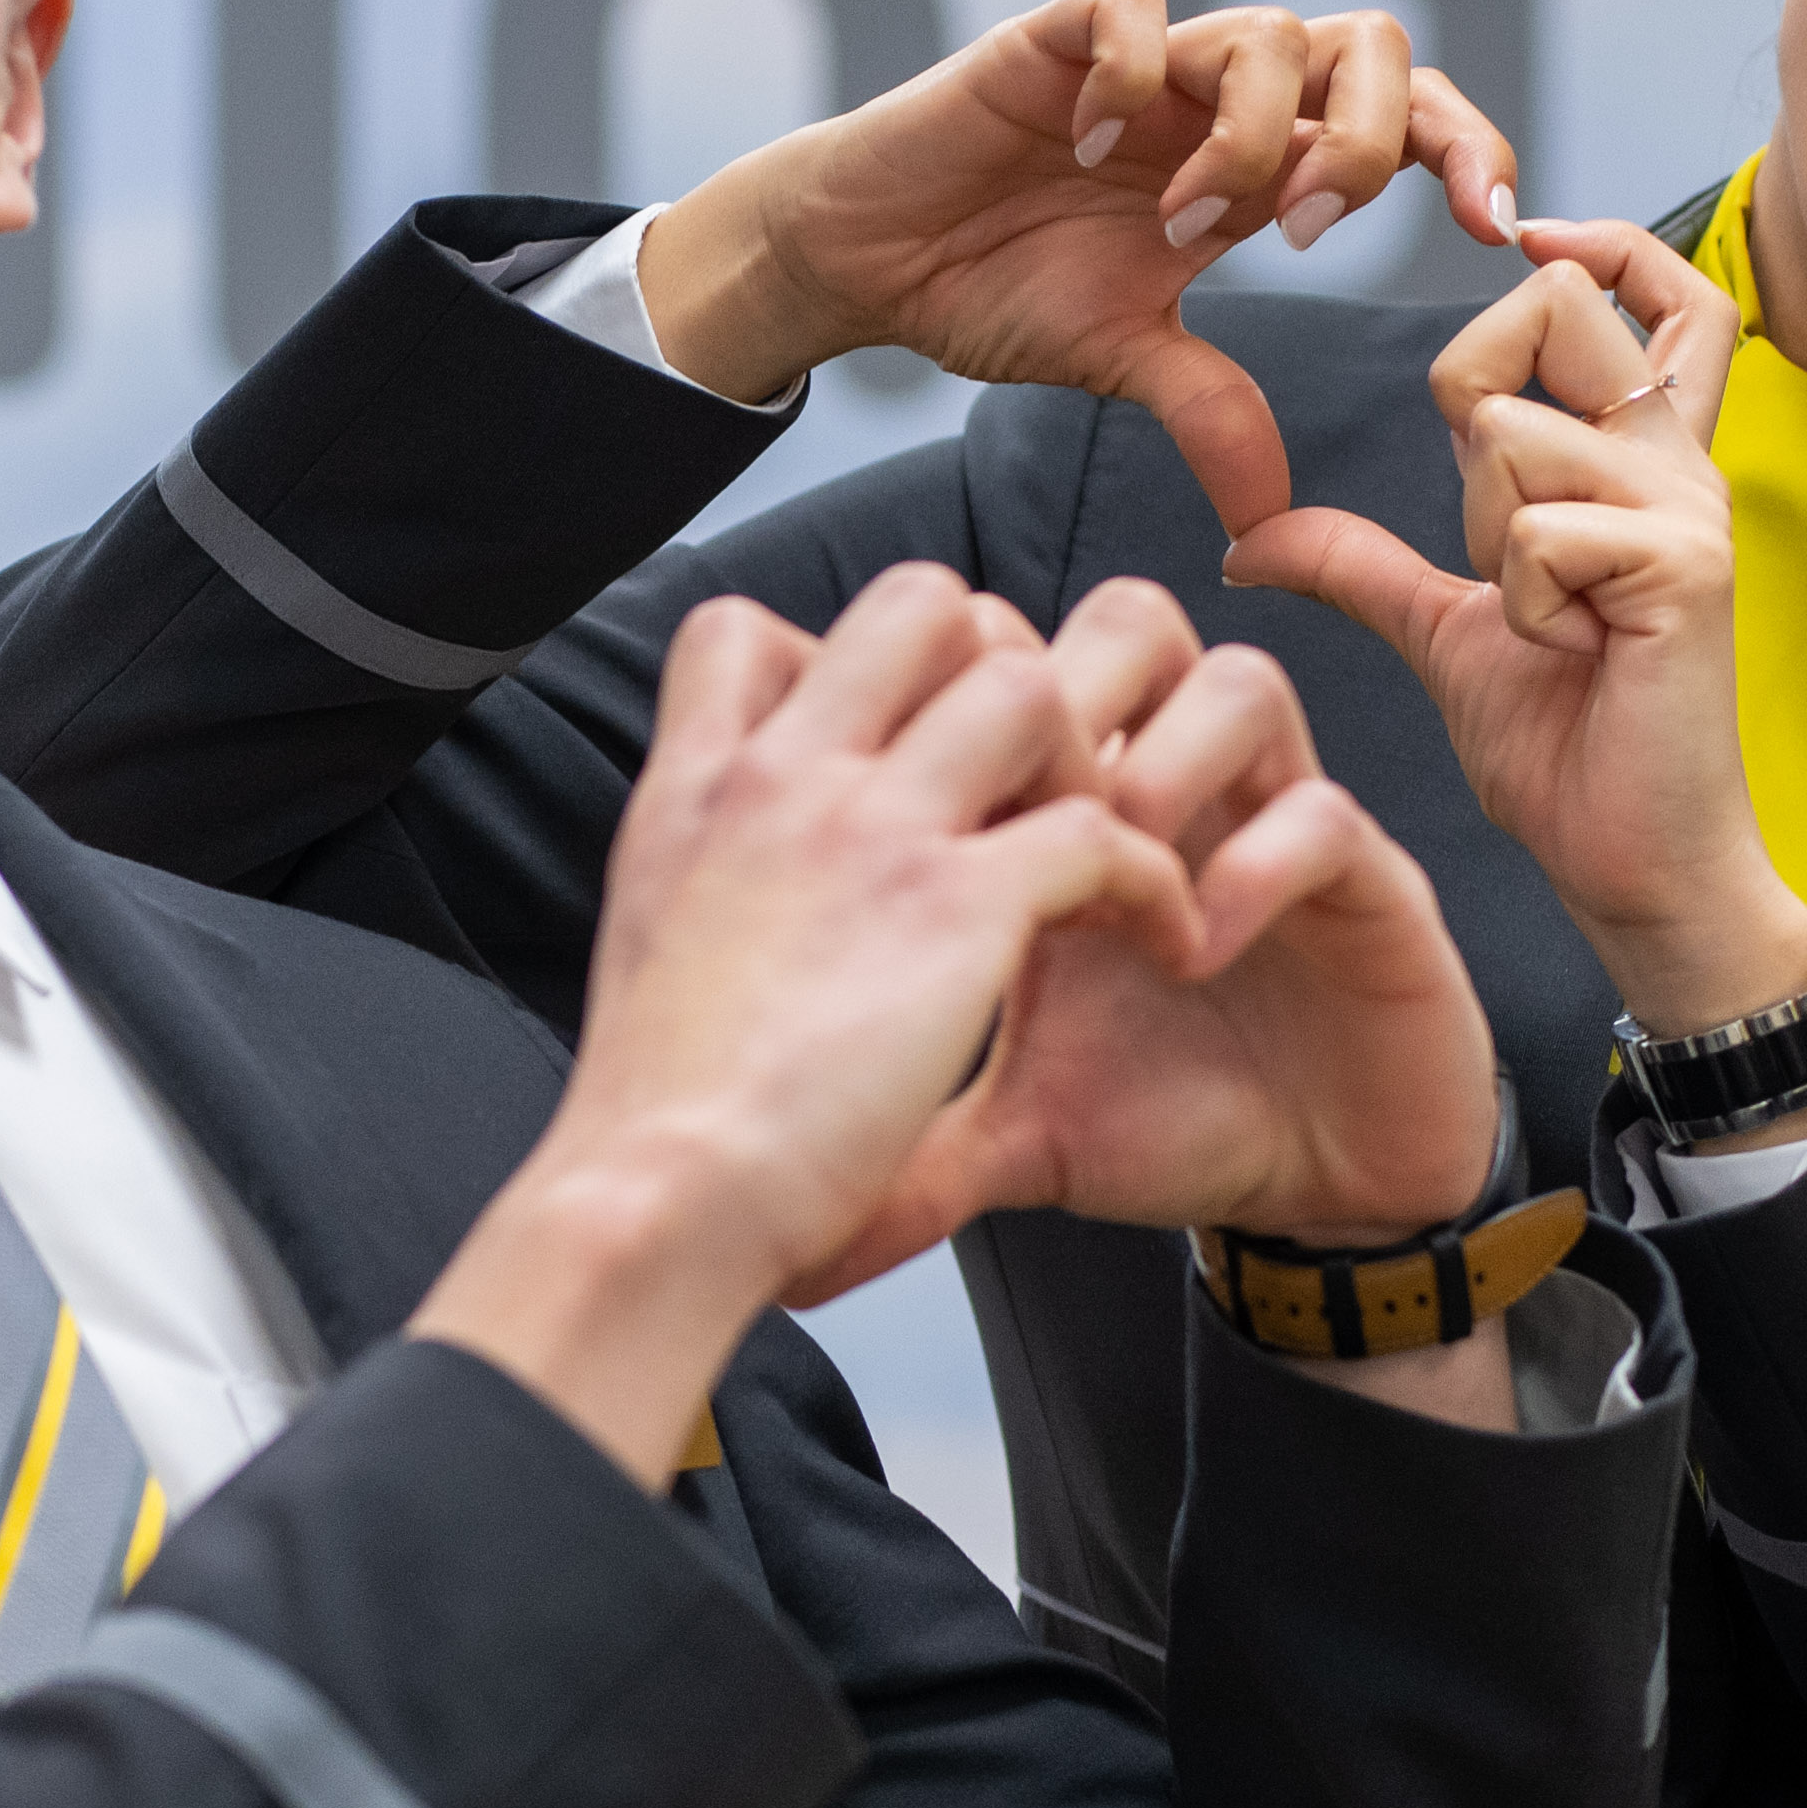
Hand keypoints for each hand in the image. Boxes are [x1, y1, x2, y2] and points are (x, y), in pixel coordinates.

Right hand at [411, 565, 1208, 1477]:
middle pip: (921, 606)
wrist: (656, 1201)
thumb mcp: (644, 958)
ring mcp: (871, 829)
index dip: (840, 660)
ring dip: (1092, 759)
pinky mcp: (957, 905)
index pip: (749, 628)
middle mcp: (784, 779)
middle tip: (1031, 784)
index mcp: (698, 791)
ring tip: (1109, 854)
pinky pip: (1104, 830)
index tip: (887, 754)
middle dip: (1000, 669)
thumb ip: (708, 890)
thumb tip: (737, 916)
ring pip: (1025, 687)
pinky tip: (1162, 945)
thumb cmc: (655, 1123)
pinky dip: (1159, 883)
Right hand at [637, 0, 1522, 529]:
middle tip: (1308, 232)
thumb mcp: (1123, 363)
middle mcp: (1217, 99)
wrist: (865, 262)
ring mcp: (1143, 62)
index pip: (1405, 116)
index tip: (1483, 232)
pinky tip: (1084, 147)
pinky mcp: (1053, 38)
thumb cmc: (991, 291)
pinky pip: (1134, 7)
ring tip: (1178, 219)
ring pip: (1270, 30)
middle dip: (1372, 140)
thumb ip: (1211, 417)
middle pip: (1371, 45)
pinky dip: (1130, 75)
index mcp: (1260, 164)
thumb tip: (1273, 526)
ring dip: (1250, 137)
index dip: (1464, 152)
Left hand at [940, 582, 1497, 1248]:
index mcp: (1078, 819)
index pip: (1014, 667)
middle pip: (1123, 627)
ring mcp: (1276, 825)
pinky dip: (1252, 866)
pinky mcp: (1370, 883)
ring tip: (1112, 877)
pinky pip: (1321, 810)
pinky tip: (1193, 950)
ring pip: (1234, 678)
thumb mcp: (1014, 1130)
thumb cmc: (1178, 1123)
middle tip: (1021, 818)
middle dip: (1068, 703)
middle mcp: (1181, 794)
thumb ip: (907, 1139)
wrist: (1320, 1193)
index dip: (962, 709)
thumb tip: (792, 1230)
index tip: (920, 822)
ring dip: (1164, 764)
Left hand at [1221, 219, 1806, 1035]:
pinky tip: (1572, 657)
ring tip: (1548, 623)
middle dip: (1471, 388)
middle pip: (1556, 306)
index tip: (1523, 239)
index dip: (1593, 242)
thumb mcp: (1442, 629)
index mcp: (1641, 457)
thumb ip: (1359, 562)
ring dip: (1487, 537)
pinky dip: (1520, 604)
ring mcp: (1691, 506)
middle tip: (1489, 520)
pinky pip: (1538, 530)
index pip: (1658, 286)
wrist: (1632, 863)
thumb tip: (1248, 536)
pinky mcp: (1686, 565)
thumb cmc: (1567, 749)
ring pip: (1515, 431)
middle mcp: (1681, 459)